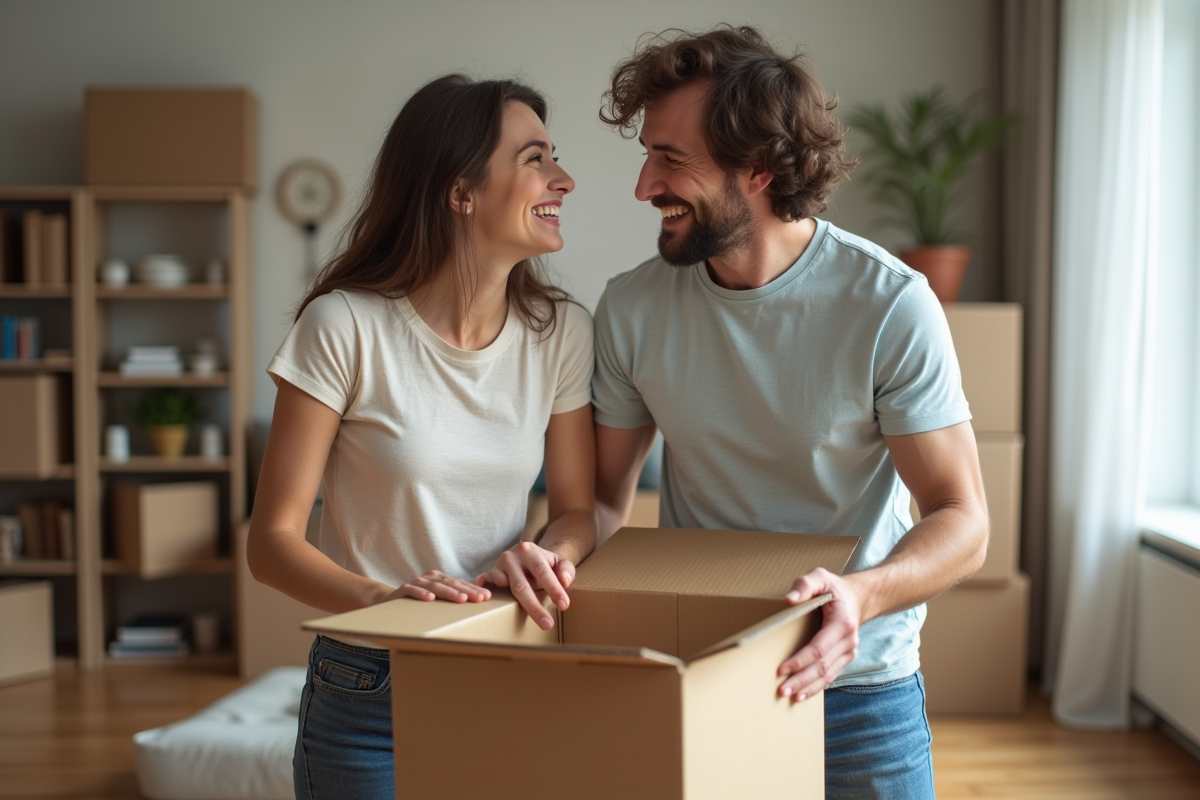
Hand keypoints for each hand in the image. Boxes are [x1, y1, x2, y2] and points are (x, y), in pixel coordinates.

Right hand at [390, 570, 491, 603]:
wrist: (388, 601)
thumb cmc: (418, 603)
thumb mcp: (437, 600)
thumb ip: (451, 599)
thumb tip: (475, 605)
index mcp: (441, 579)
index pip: (460, 584)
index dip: (474, 590)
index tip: (487, 597)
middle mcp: (430, 577)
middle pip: (451, 583)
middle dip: (467, 591)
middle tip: (479, 598)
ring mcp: (417, 582)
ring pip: (435, 586)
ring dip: (449, 592)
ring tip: (461, 599)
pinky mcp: (403, 589)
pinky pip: (413, 590)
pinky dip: (421, 593)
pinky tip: (430, 599)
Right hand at [474, 541, 574, 630]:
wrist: (529, 555)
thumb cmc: (547, 563)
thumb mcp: (561, 562)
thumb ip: (566, 570)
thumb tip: (564, 581)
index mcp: (530, 551)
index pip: (542, 572)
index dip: (554, 589)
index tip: (564, 606)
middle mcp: (512, 556)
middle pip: (522, 585)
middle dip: (534, 607)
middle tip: (548, 624)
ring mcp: (499, 565)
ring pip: (504, 586)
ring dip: (512, 602)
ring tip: (520, 619)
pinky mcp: (490, 573)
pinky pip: (485, 581)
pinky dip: (483, 588)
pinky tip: (484, 598)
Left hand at [777, 568, 861, 700]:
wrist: (858, 597)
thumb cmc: (834, 588)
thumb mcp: (820, 577)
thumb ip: (805, 585)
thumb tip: (789, 600)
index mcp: (842, 623)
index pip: (819, 648)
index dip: (800, 660)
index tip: (782, 669)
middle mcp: (848, 640)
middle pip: (822, 666)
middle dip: (801, 679)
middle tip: (781, 690)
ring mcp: (849, 651)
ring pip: (828, 674)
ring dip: (808, 687)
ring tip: (790, 697)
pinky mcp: (845, 657)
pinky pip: (831, 675)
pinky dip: (817, 686)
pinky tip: (803, 694)